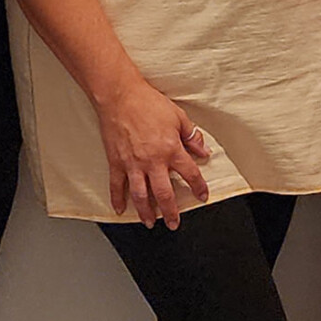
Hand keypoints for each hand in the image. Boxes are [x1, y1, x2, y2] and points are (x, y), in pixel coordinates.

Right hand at [96, 77, 210, 228]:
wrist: (120, 96)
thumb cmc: (148, 103)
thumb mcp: (178, 116)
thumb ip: (192, 136)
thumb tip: (204, 151)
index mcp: (171, 149)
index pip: (190, 174)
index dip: (199, 187)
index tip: (202, 196)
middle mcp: (153, 161)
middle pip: (165, 193)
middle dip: (171, 212)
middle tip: (174, 224)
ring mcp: (133, 164)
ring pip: (141, 196)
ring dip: (146, 212)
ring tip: (150, 223)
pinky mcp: (116, 162)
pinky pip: (117, 186)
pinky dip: (117, 199)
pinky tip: (120, 210)